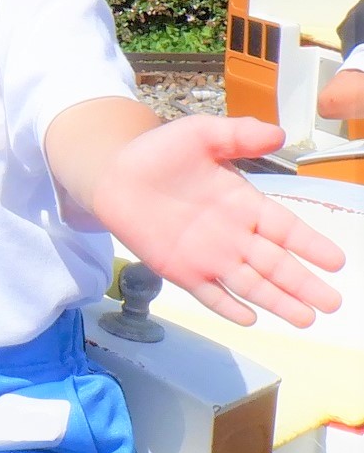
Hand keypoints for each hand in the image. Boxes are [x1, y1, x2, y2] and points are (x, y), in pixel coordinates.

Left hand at [93, 115, 344, 326]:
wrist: (114, 174)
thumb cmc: (161, 153)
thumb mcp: (203, 134)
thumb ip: (239, 134)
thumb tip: (278, 134)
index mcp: (244, 203)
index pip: (285, 228)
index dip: (310, 244)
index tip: (336, 261)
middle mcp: (233, 235)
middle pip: (275, 264)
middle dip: (304, 284)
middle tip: (333, 303)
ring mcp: (208, 256)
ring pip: (250, 284)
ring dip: (277, 301)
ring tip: (306, 318)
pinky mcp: (180, 271)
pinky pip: (209, 293)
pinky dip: (228, 306)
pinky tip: (250, 319)